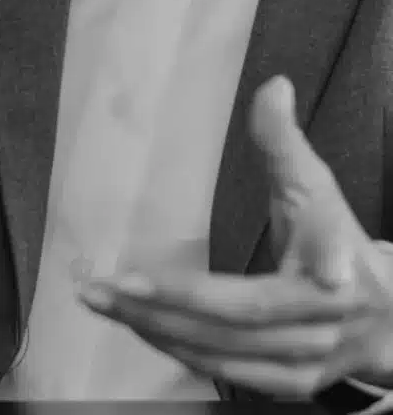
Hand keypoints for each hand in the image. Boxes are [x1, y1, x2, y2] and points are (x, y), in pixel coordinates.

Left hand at [77, 75, 392, 400]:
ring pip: (222, 352)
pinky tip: (141, 327)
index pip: (318, 271)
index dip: (303, 268)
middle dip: (168, 304)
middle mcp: (321, 326)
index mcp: (338, 272)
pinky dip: (177, 349)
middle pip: (239, 319)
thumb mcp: (318, 188)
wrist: (385, 320)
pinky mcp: (288, 387)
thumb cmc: (336, 240)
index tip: (303, 271)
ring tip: (105, 303)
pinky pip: (223, 372)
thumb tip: (273, 85)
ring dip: (158, 329)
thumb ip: (286, 142)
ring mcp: (304, 365)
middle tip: (106, 285)